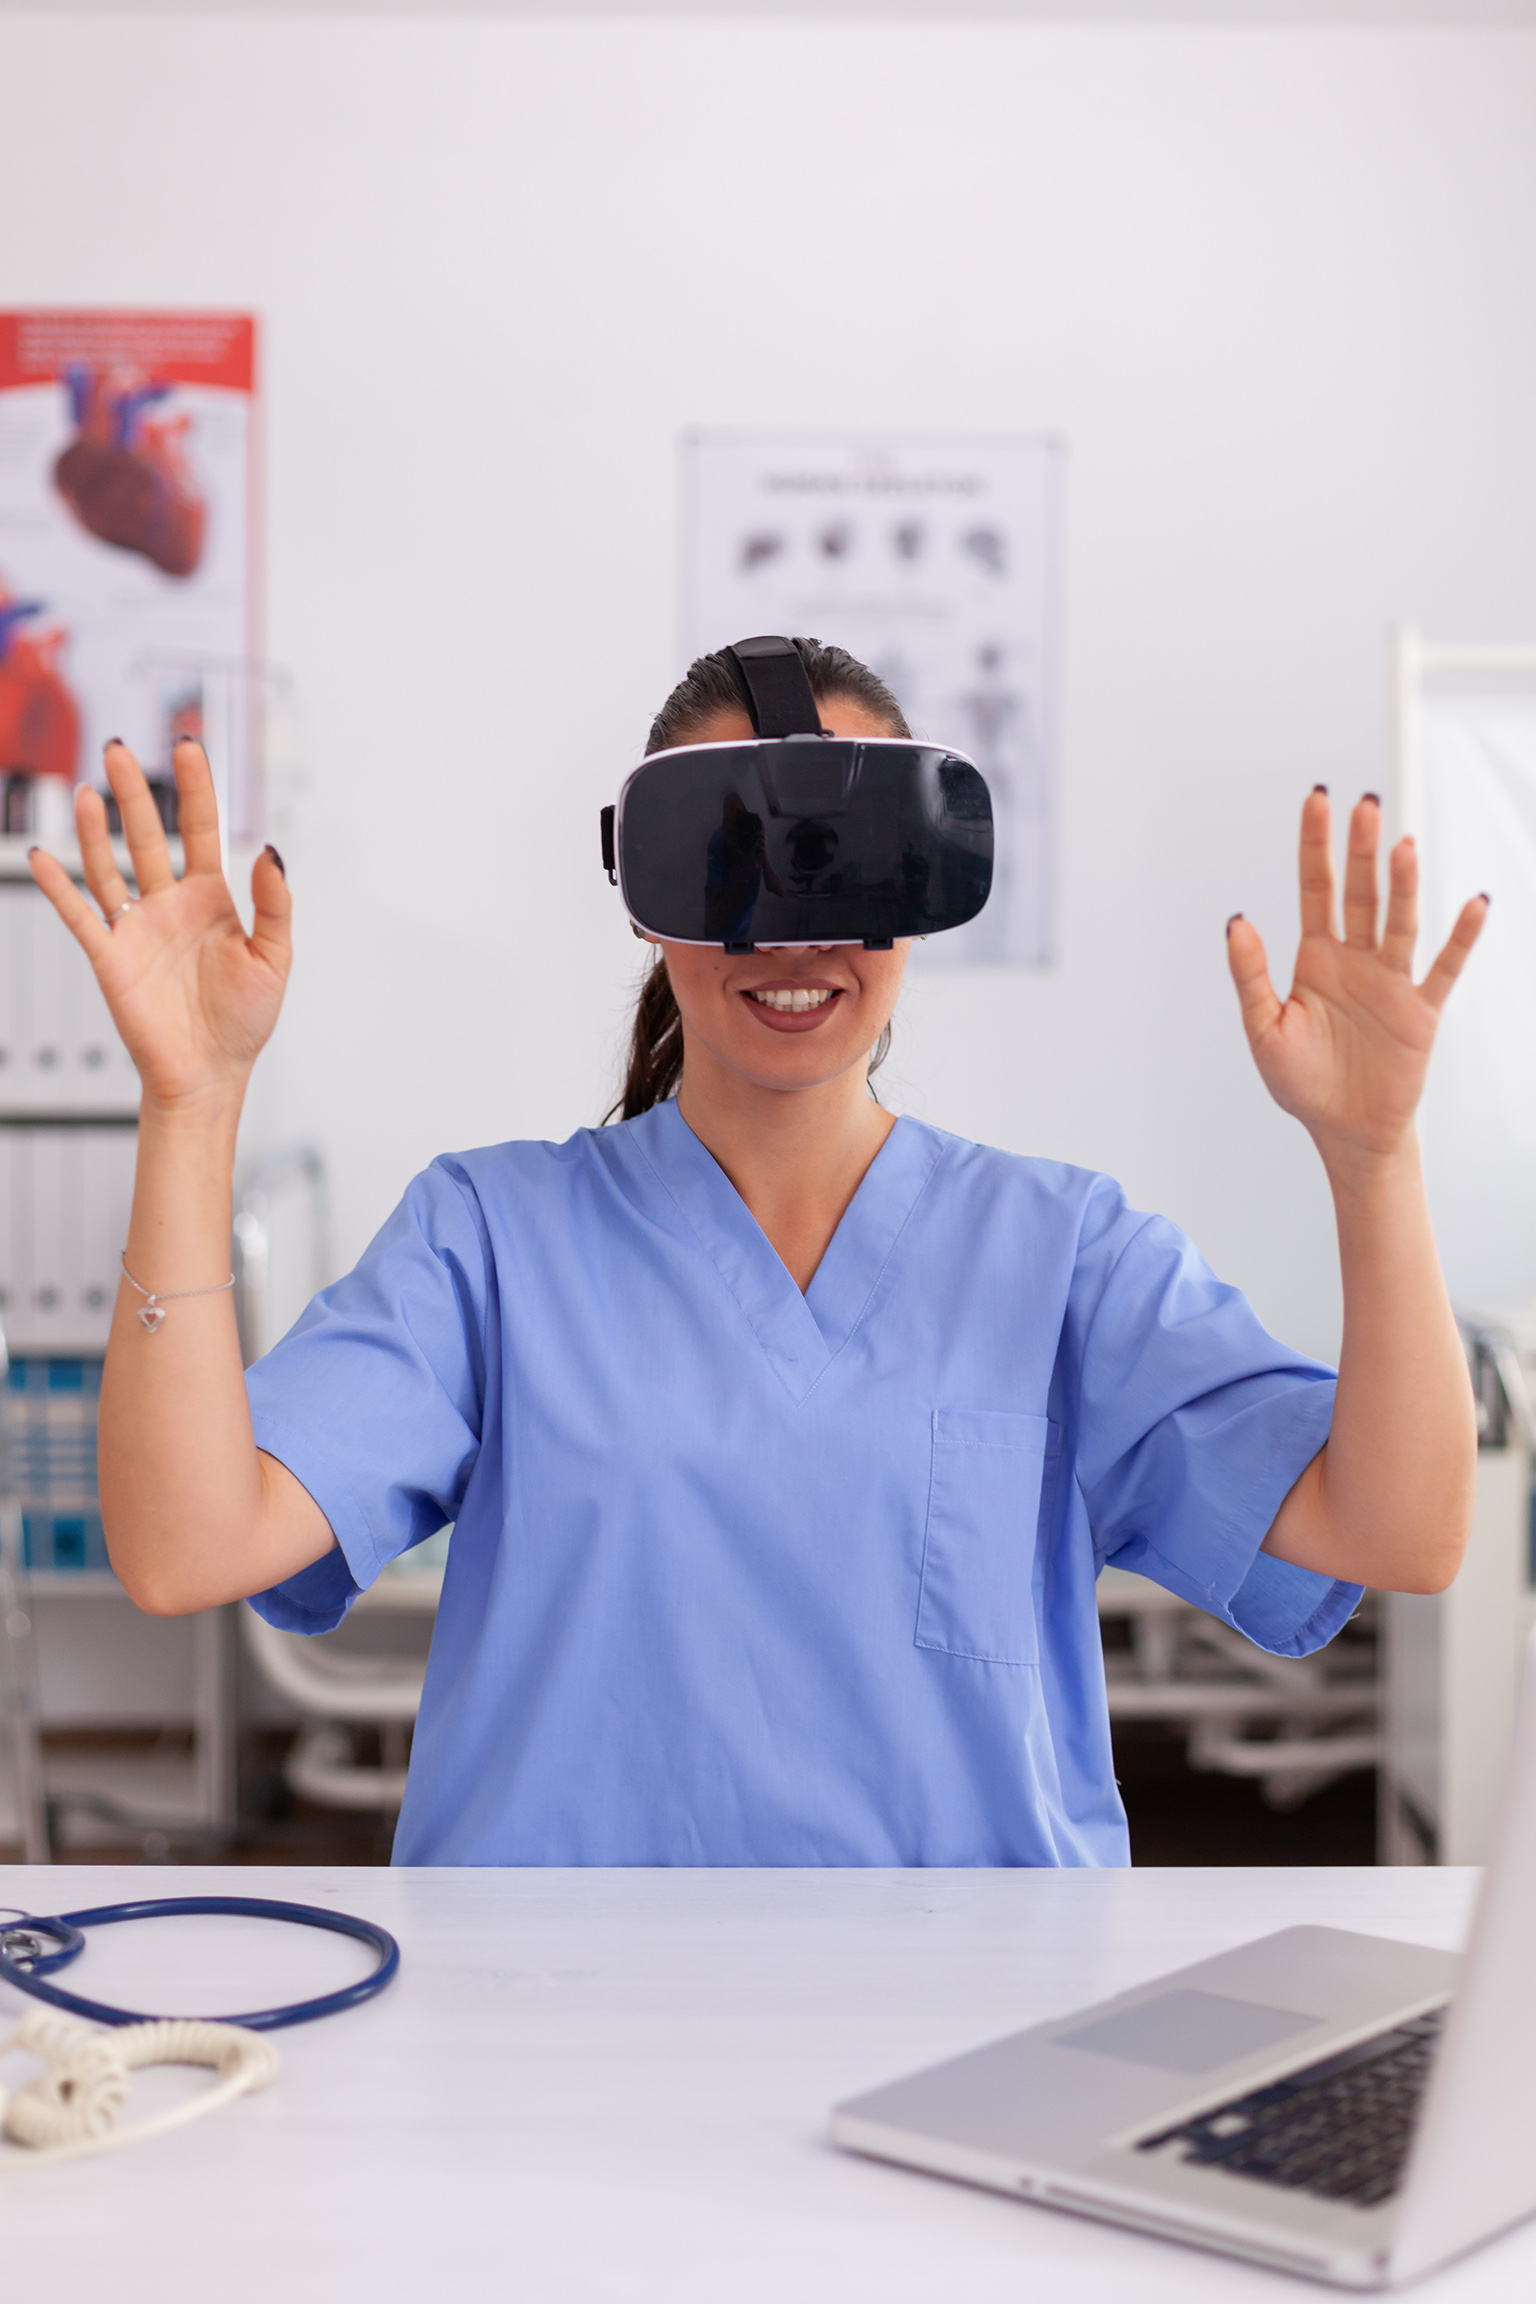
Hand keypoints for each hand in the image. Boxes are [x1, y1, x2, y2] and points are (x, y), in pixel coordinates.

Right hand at [28, 737, 291, 1114]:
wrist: (210, 1072)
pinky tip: (44, 856)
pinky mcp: (111, 957)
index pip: (201, 829)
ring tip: (89, 790)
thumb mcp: (275, 959)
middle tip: (119, 750)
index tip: (188, 747)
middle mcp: (170, 904)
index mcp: (212, 898)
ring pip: (109, 866)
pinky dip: (60, 886)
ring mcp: (137, 927)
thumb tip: (271, 853)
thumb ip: (275, 905)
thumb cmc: (244, 1020)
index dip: (195, 789)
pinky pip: (81, 915)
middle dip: (134, 793)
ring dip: (96, 829)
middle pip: (147, 835)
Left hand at [1227, 789, 1486, 1173]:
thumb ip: (1251, 976)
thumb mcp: (1264, 1030)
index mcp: (1315, 958)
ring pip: (1398, 922)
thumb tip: (1236, 921)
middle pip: (1360, 893)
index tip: (1317, 798)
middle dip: (1361, 849)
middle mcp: (1356, 959)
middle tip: (1364, 803)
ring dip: (1403, 885)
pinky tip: (1474, 903)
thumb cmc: (1302, 1083)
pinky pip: (1442, 968)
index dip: (1315, 844)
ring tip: (1404, 846)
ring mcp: (1390, 981)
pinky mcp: (1420, 1011)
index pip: (1316, 887)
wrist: (1344, 1133)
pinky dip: (1459, 939)